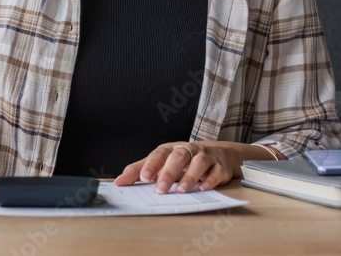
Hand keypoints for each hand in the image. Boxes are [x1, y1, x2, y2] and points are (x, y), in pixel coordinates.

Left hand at [114, 141, 240, 193]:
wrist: (218, 153)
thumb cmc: (183, 160)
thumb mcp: (161, 162)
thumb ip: (140, 170)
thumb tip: (120, 181)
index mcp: (170, 149)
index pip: (158, 155)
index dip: (151, 165)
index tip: (143, 178)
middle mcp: (187, 150)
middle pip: (178, 157)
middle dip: (168, 173)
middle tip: (160, 190)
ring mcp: (205, 157)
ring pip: (198, 163)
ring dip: (189, 176)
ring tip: (181, 190)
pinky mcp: (220, 167)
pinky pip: (216, 172)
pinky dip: (209, 180)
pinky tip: (203, 188)